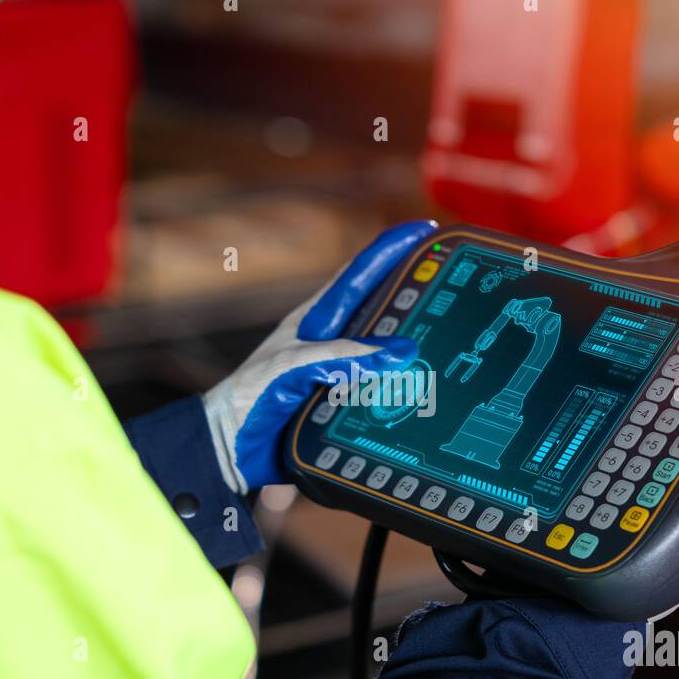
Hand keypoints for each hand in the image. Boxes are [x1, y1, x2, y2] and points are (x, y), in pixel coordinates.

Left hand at [203, 220, 436, 493]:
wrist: (228, 447)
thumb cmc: (247, 398)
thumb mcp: (291, 368)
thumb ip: (340, 357)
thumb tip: (399, 351)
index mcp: (313, 321)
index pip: (358, 276)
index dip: (389, 251)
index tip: (421, 230)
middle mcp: (329, 342)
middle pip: (379, 308)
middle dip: (413, 290)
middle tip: (451, 278)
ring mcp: (336, 372)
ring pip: (383, 350)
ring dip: (413, 340)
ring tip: (450, 331)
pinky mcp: (341, 404)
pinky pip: (379, 389)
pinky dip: (402, 385)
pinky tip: (424, 388)